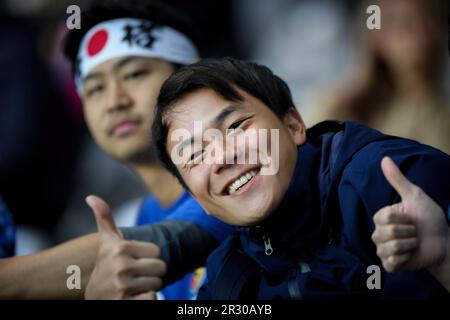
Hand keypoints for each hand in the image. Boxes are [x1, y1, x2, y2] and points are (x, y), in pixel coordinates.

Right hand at [84, 195, 165, 298]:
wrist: (94, 298)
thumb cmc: (106, 266)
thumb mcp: (106, 242)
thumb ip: (104, 218)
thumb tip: (91, 196)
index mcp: (119, 248)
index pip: (157, 251)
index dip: (148, 258)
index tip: (133, 262)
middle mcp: (120, 265)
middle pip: (161, 267)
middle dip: (151, 274)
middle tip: (134, 277)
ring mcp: (122, 286)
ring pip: (158, 284)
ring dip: (148, 287)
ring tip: (132, 288)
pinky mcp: (125, 303)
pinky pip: (153, 298)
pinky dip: (146, 299)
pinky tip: (132, 299)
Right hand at [371, 157, 448, 271]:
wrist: (443, 242)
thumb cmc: (428, 218)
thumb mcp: (414, 196)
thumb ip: (397, 179)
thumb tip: (384, 158)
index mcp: (381, 218)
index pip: (385, 217)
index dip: (403, 218)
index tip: (410, 218)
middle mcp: (378, 234)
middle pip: (388, 233)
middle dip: (409, 233)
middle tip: (414, 232)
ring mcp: (383, 250)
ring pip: (391, 247)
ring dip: (410, 245)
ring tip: (414, 244)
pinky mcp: (390, 265)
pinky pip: (392, 262)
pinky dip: (406, 259)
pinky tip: (410, 256)